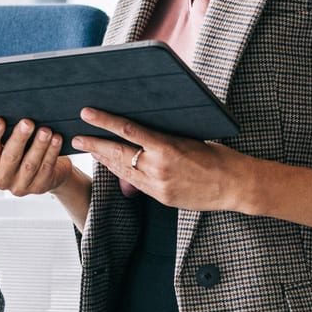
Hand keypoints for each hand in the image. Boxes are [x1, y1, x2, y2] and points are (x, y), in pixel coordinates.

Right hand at [0, 116, 76, 198]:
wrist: (47, 171)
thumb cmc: (23, 150)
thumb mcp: (7, 141)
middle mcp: (2, 178)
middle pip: (10, 157)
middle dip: (19, 138)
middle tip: (27, 122)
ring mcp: (20, 186)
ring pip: (30, 164)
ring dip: (38, 146)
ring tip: (46, 131)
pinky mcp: (39, 187)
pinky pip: (46, 168)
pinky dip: (52, 153)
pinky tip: (56, 140)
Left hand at [72, 107, 258, 213]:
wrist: (235, 186)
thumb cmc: (217, 156)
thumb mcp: (190, 138)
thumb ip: (164, 137)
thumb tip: (141, 128)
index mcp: (167, 147)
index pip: (128, 130)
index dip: (104, 121)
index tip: (87, 113)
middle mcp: (158, 168)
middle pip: (118, 153)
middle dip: (94, 144)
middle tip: (76, 137)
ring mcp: (158, 186)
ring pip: (123, 170)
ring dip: (104, 159)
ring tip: (89, 149)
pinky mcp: (161, 198)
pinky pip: (135, 183)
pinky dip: (121, 173)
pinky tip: (112, 165)